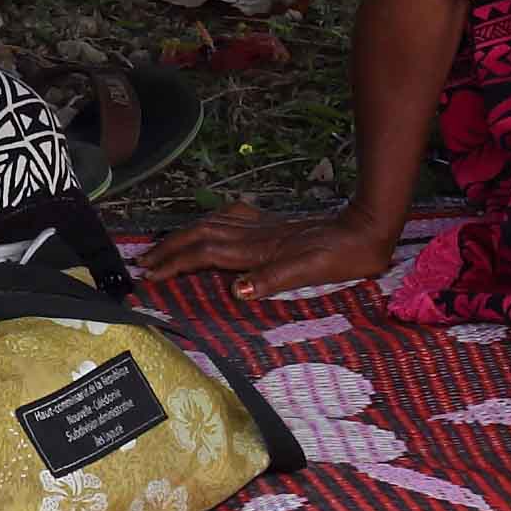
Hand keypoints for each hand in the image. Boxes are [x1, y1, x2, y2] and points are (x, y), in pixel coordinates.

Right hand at [146, 201, 407, 295]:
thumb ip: (273, 279)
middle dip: (169, 249)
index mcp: (258, 249)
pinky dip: (209, 223)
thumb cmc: (341, 256)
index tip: (150, 275)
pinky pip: (229, 220)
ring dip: (183, 236)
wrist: (366, 230)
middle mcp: (254, 235)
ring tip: (163, 247)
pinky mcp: (272, 224)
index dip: (175, 263)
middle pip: (200, 236)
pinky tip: (209, 225)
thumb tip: (237, 291)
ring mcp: (262, 227)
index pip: (205, 254)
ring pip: (211, 225)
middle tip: (144, 263)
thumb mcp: (312, 272)